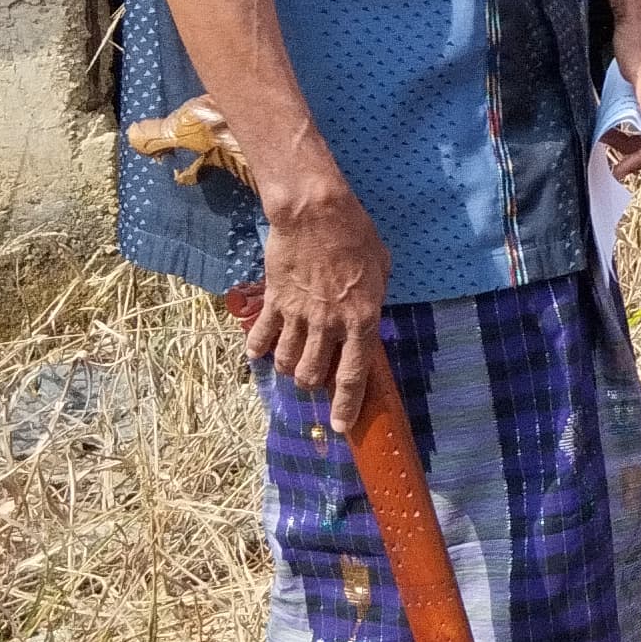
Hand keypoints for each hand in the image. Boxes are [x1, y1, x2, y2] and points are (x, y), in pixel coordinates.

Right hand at [246, 150, 393, 429]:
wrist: (316, 214)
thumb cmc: (356, 235)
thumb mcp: (381, 267)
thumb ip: (373, 297)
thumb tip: (366, 313)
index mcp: (362, 319)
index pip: (353, 375)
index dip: (346, 406)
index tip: (341, 427)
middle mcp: (329, 325)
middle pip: (314, 375)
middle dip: (313, 384)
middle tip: (315, 376)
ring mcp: (299, 315)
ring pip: (287, 361)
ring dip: (289, 368)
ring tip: (291, 363)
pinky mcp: (275, 302)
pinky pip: (263, 336)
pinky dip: (259, 348)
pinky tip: (259, 352)